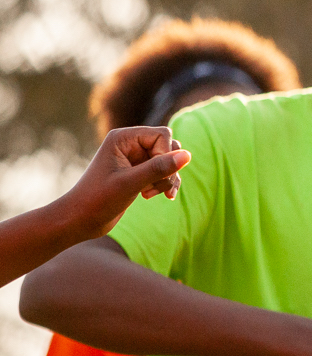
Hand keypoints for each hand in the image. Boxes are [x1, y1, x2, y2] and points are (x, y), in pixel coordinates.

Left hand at [58, 127, 192, 239]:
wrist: (79, 220)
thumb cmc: (98, 200)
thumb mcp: (130, 183)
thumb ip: (159, 168)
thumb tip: (188, 155)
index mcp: (122, 138)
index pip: (161, 135)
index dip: (166, 154)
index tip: (157, 176)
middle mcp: (129, 144)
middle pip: (168, 146)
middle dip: (169, 168)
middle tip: (159, 188)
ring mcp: (134, 158)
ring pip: (168, 160)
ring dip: (168, 178)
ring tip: (156, 193)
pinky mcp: (138, 172)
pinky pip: (163, 171)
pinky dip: (165, 183)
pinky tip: (160, 196)